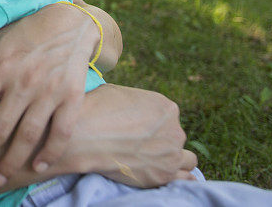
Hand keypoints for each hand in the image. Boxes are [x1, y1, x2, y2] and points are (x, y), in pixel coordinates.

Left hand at [0, 3, 98, 185]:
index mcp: (1, 67)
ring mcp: (50, 93)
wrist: (71, 23)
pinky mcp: (72, 99)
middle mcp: (24, 83)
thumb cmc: (25, 33)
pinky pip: (61, 133)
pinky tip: (37, 167)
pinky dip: (49, 153)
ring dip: (10, 163)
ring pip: (27, 138)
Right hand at [59, 84, 197, 187]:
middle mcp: (174, 130)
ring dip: (173, 159)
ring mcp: (172, 154)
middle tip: (141, 146)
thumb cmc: (96, 110)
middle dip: (162, 141)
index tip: (139, 130)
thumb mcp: (117, 93)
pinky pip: (186, 178)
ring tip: (155, 161)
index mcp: (166, 107)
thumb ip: (133, 102)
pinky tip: (162, 173)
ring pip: (187, 159)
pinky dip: (177, 177)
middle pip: (175, 137)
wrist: (84, 136)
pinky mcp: (165, 175)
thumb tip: (127, 107)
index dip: (154, 124)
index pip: (168, 118)